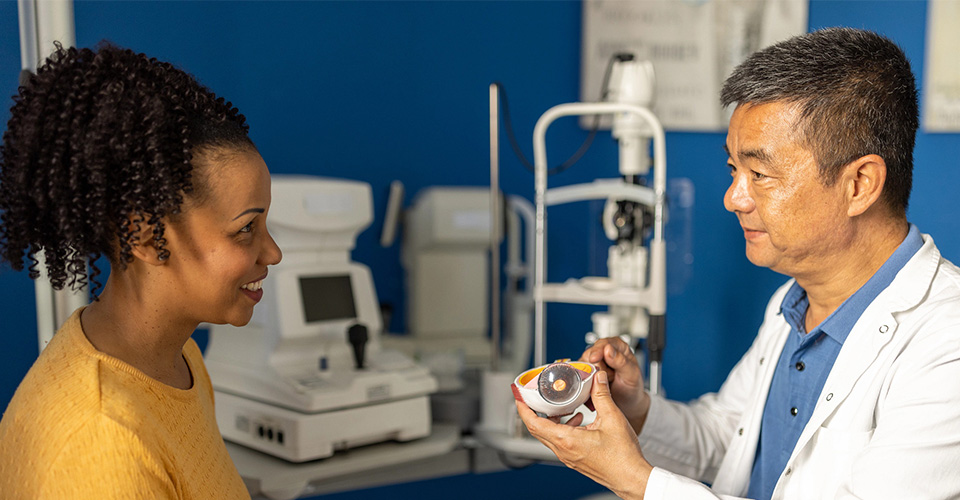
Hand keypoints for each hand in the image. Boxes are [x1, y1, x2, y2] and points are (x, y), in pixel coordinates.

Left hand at [516, 370, 651, 498]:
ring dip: (550, 419)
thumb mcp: (613, 418)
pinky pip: (560, 441)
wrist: (631, 478)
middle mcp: (564, 450)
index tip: (519, 396)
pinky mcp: (576, 459)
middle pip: (537, 429)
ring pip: (549, 435)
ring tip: (559, 405)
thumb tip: (597, 378)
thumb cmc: (623, 456)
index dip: (523, 408)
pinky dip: (562, 427)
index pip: (534, 423)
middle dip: (533, 411)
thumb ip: (602, 395)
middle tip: (533, 396)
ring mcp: (569, 457)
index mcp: (567, 440)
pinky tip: (578, 419)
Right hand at [581, 338, 650, 433]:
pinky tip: (595, 387)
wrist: (627, 403)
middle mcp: (604, 353)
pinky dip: (585, 383)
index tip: (594, 359)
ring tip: (605, 383)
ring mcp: (594, 363)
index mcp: (618, 347)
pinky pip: (580, 375)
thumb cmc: (632, 387)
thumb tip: (608, 349)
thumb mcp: (631, 375)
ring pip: (583, 365)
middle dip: (597, 368)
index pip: (604, 343)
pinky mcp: (587, 373)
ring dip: (591, 377)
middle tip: (609, 377)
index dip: (598, 351)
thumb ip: (621, 361)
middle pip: (590, 354)